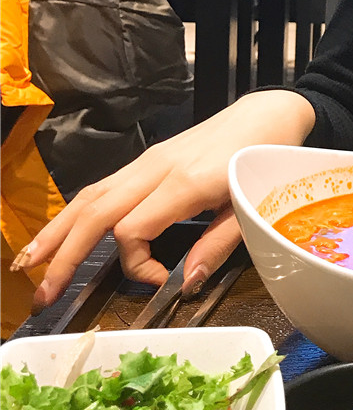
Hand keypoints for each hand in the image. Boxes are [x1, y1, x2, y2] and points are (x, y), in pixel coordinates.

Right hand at [13, 90, 313, 309]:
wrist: (267, 114)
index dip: (134, 263)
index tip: (159, 281)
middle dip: (63, 255)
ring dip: (56, 231)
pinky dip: (75, 212)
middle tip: (43, 296)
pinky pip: (102, 187)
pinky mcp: (146, 160)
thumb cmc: (260, 159)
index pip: (131, 228)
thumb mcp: (249, 207)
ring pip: (90, 196)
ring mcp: (147, 161)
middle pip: (96, 212)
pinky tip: (59, 232)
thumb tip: (185, 284)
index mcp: (183, 183)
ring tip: (28, 264)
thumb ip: (217, 246)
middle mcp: (155, 169)